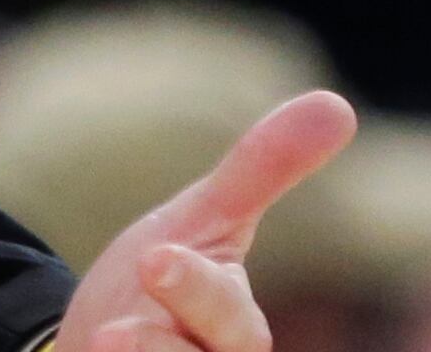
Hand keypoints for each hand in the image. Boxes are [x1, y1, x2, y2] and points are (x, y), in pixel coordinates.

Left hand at [52, 90, 357, 351]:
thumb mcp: (200, 223)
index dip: (194, 289)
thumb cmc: (158, 285)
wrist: (92, 345)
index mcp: (232, 331)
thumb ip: (262, 171)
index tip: (153, 258)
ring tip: (98, 345)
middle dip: (157, 348)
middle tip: (113, 334)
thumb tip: (338, 104)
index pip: (229, 321)